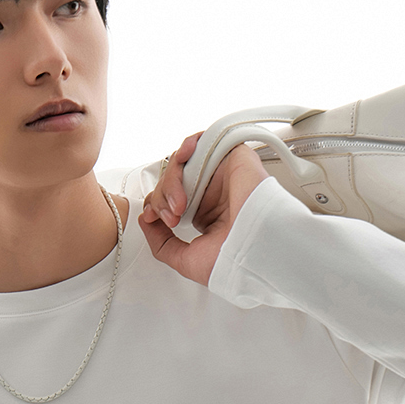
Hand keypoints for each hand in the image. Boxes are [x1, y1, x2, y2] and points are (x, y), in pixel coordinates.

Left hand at [139, 132, 266, 285]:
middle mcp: (212, 193)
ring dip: (171, 181)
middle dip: (161, 198)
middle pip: (171, 181)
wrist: (259, 247)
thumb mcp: (187, 261)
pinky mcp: (231, 157)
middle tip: (171, 216)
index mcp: (205, 214)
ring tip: (179, 203)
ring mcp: (220, 175)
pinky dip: (186, 148)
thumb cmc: (236, 260)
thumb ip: (162, 244)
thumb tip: (145, 221)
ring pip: (181, 164)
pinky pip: (202, 142)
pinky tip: (184, 162)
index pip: (170, 199)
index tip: (152, 219)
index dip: (156, 206)